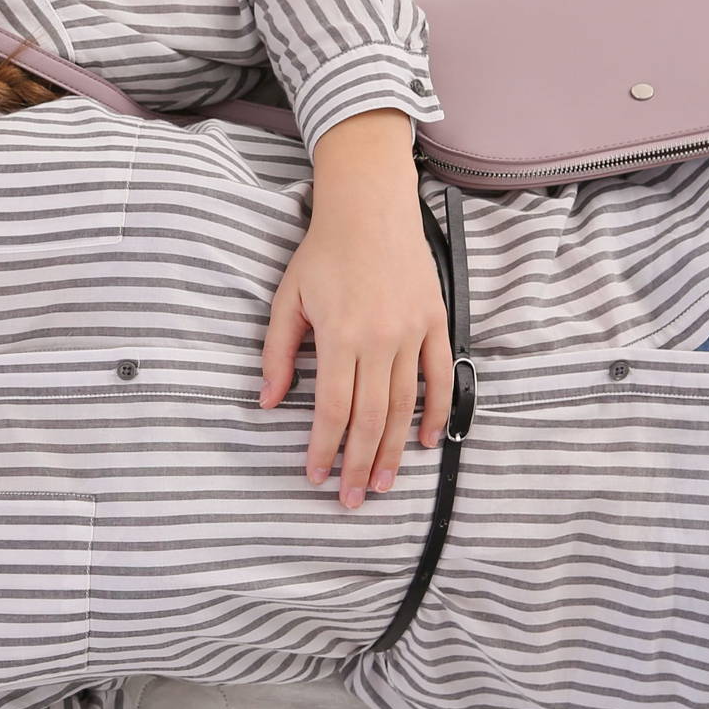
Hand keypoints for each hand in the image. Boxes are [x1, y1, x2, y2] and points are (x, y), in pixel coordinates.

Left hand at [260, 110, 449, 507]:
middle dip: (360, 464)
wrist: (370, 208)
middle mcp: (380, 339)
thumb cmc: (323, 254)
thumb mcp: (287, 300)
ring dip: (394, 449)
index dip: (324, 449)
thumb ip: (278, 354)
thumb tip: (270, 402)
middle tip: (353, 500)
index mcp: (340, 336)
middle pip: (370, 418)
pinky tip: (427, 442)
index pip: (332, 409)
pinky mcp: (435, 322)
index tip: (316, 476)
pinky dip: (436, 412)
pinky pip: (438, 376)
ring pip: (404, 405)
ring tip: (385, 484)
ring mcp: (412, 332)